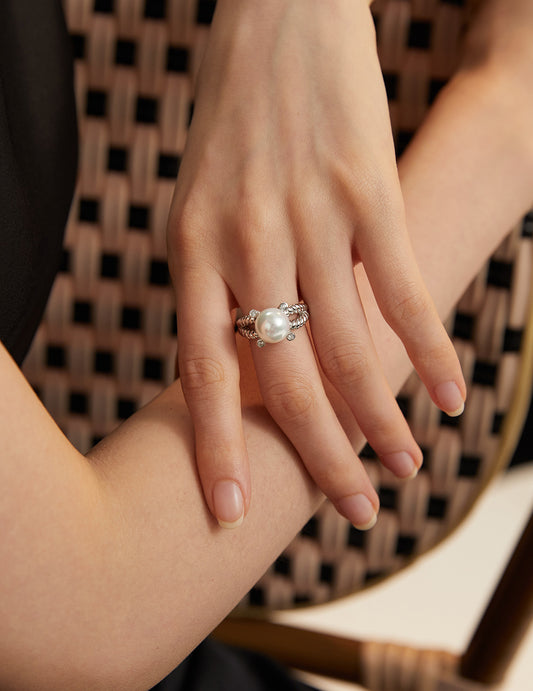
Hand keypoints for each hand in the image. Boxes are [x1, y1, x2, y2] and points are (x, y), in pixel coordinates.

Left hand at [167, 0, 465, 528]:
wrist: (273, 16)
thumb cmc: (234, 120)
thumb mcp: (197, 204)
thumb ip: (217, 282)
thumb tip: (240, 358)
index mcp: (192, 251)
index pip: (203, 371)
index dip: (216, 447)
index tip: (230, 509)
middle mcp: (245, 241)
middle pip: (284, 377)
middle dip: (318, 456)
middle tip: (351, 514)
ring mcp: (308, 216)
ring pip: (348, 344)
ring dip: (381, 418)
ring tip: (403, 470)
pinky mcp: (367, 189)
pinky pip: (402, 286)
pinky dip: (428, 348)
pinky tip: (449, 397)